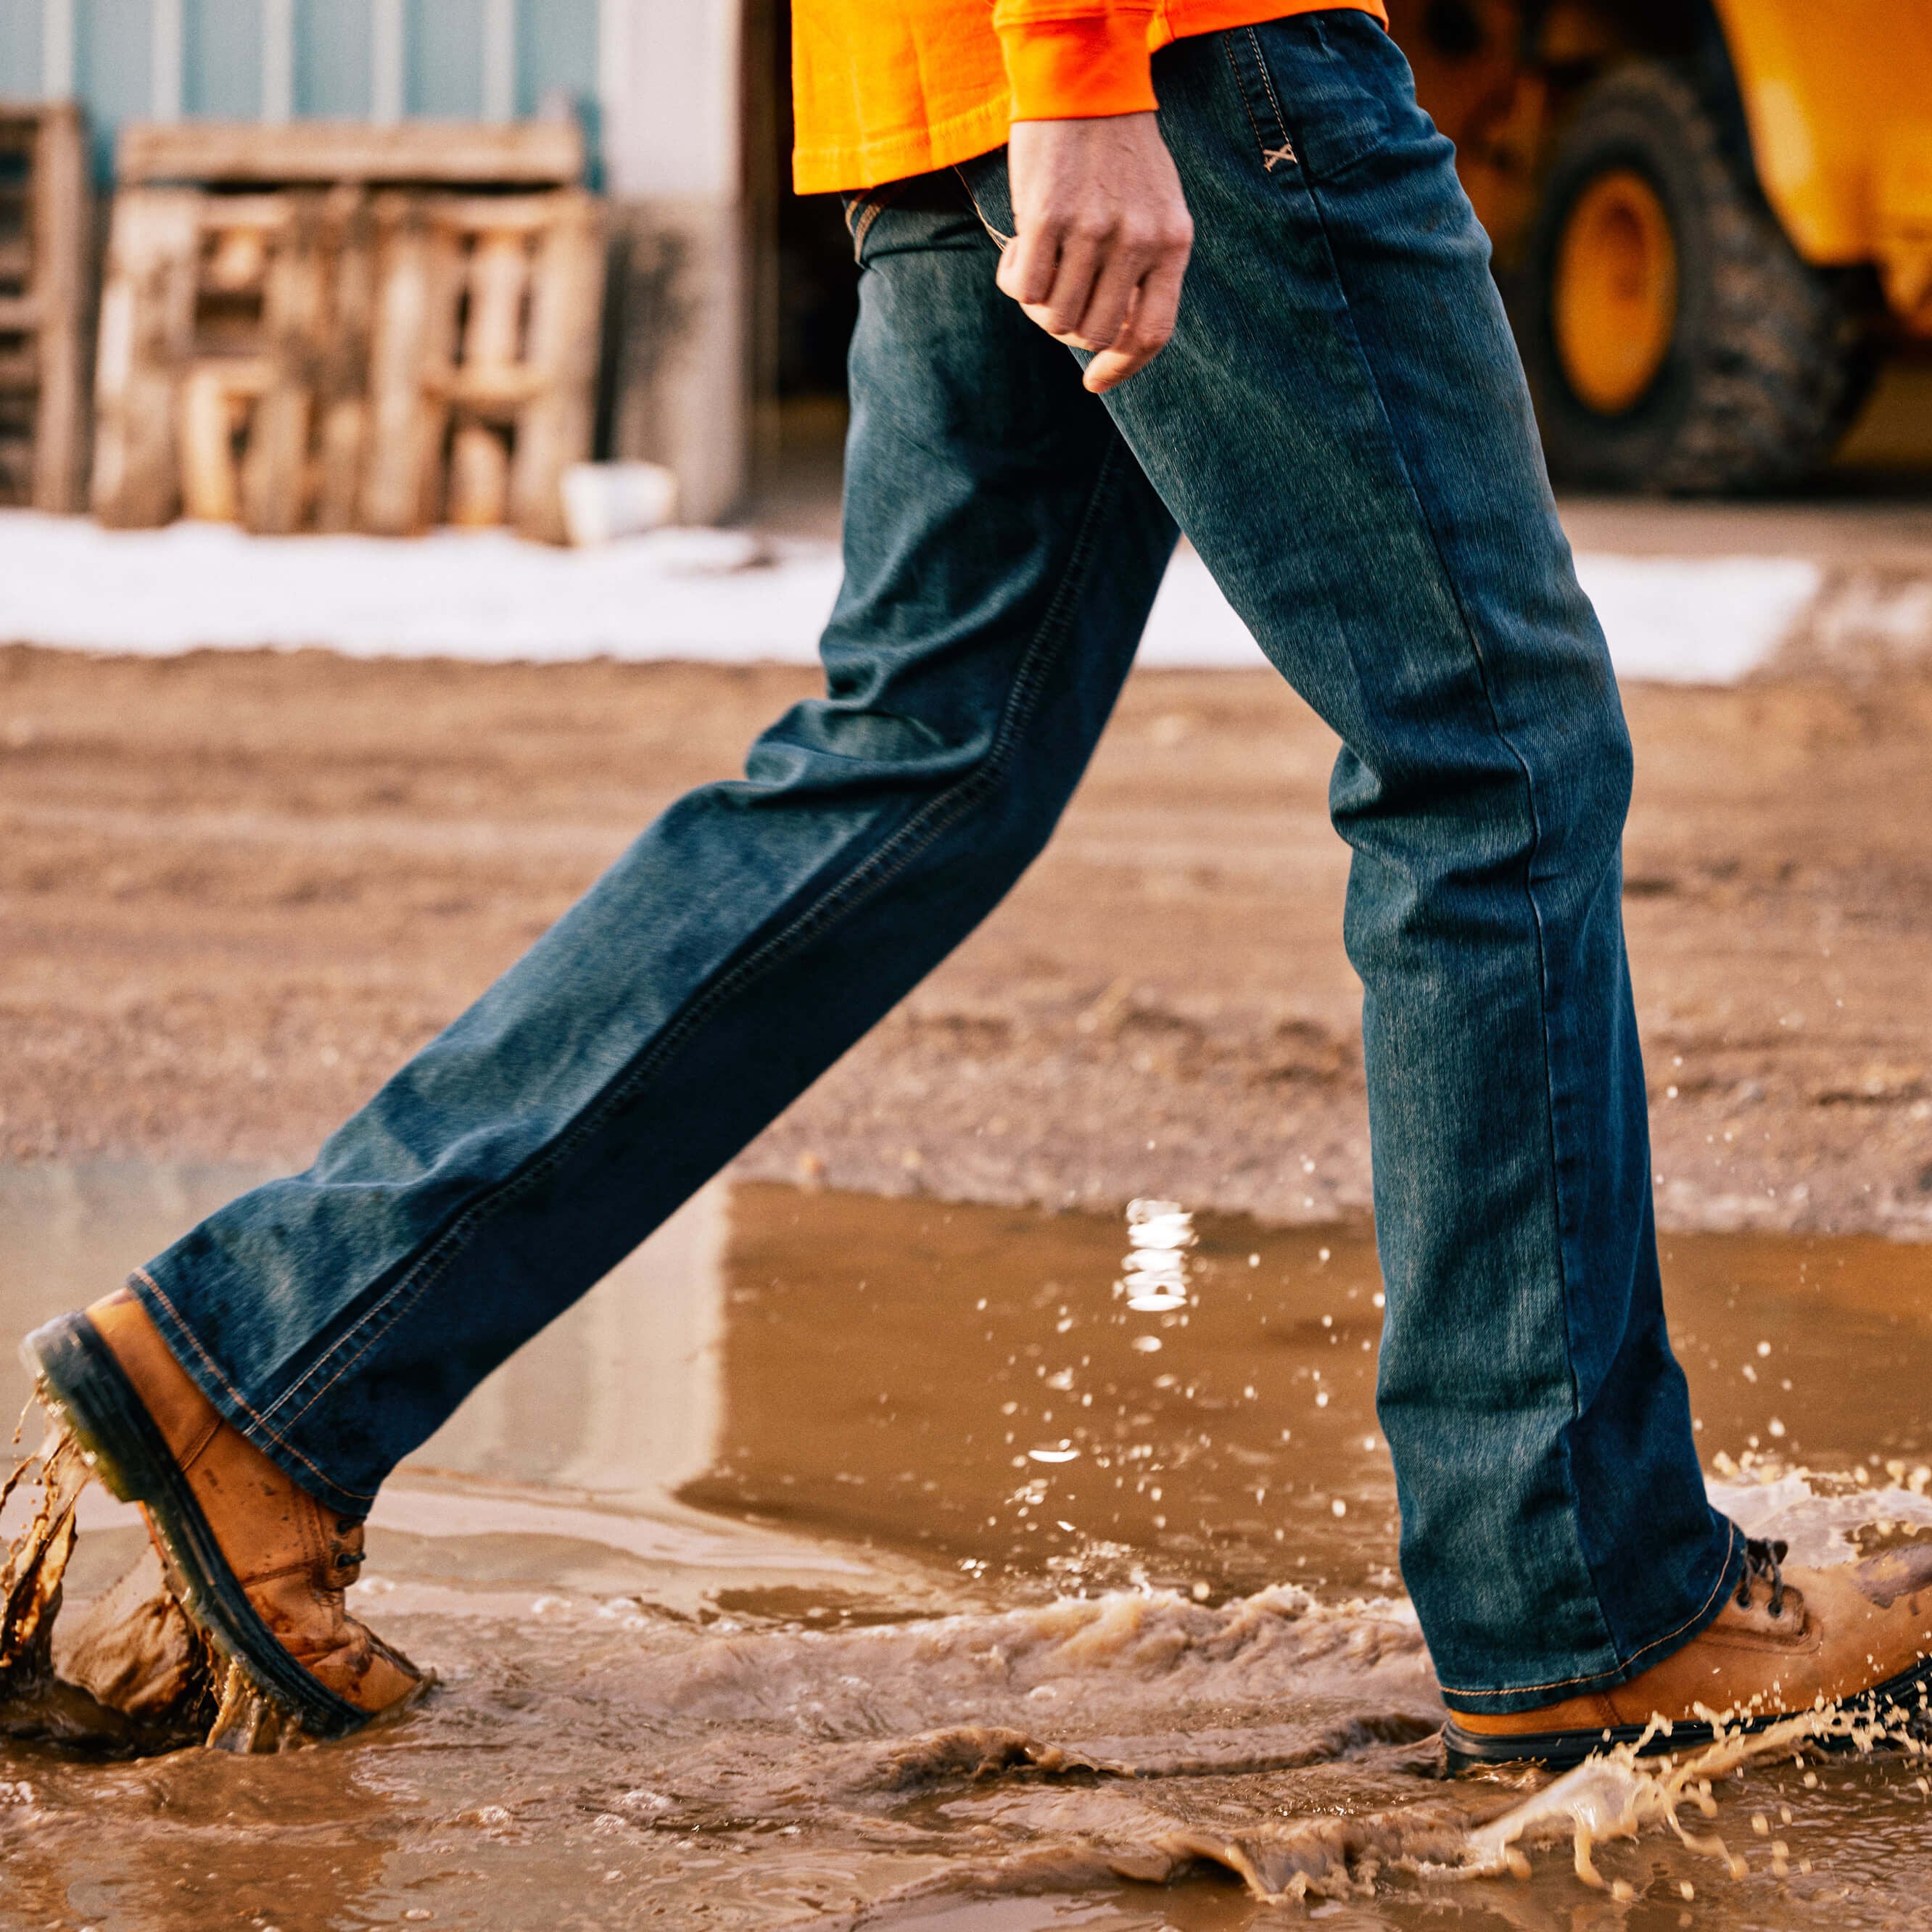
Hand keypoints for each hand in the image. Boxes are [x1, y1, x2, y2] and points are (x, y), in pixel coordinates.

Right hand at [996, 113, 1193, 394]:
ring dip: (1038, 302)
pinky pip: (1022, 289)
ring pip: (1054, 317)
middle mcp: (1137, 240)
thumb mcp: (1155, 209)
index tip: (1095, 383)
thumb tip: (1112, 339)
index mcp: (1172, 242)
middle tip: (1059, 294)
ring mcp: (1092, 231)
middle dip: (1070, 327)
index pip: (1152, 334)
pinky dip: (1014, 278)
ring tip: (1041, 261)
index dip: (1121, 369)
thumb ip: (1146, 269)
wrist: (1082, 85)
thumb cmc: (1116, 154)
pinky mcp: (1047, 219)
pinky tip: (1021, 245)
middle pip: (1094, 332)